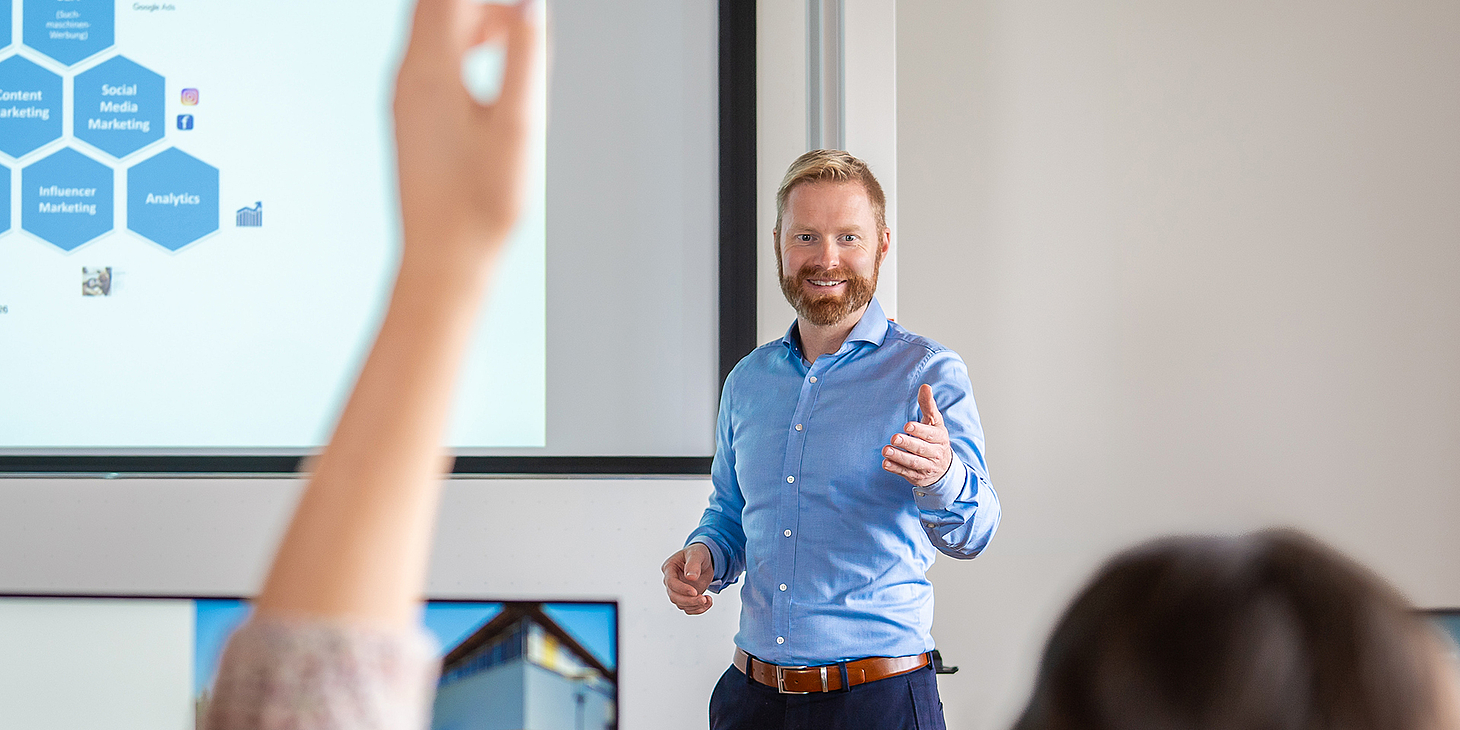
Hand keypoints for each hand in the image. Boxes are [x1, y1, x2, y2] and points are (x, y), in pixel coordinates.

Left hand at [394, 0, 540, 262]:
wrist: (445, 258)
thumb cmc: (481, 204)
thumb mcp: (519, 126)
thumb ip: (525, 58)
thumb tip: (532, 5)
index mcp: (430, 73)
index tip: (520, 6)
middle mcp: (408, 78)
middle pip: (435, 5)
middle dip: (479, 4)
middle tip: (519, 18)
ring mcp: (405, 98)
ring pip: (432, 29)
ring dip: (473, 18)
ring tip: (516, 32)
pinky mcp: (412, 117)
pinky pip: (432, 57)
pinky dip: (463, 43)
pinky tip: (493, 62)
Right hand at [662, 543, 714, 614]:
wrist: (704, 560)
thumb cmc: (698, 554)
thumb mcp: (697, 554)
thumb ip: (693, 564)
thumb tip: (690, 577)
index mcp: (669, 568)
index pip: (671, 582)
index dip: (682, 589)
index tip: (695, 592)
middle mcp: (671, 581)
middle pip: (674, 597)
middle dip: (689, 601)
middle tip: (703, 599)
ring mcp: (678, 591)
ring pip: (681, 605)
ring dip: (695, 605)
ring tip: (708, 600)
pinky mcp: (686, 598)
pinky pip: (689, 608)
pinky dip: (698, 609)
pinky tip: (708, 602)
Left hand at [882, 384, 953, 487]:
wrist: (944, 468)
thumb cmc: (935, 439)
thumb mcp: (934, 422)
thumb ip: (928, 405)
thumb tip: (925, 386)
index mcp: (940, 438)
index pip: (931, 434)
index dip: (920, 430)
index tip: (907, 426)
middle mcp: (936, 453)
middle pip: (921, 449)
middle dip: (908, 443)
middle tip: (894, 437)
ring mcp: (927, 467)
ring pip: (913, 462)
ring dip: (899, 457)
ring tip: (886, 450)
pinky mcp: (917, 477)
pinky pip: (906, 473)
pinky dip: (896, 469)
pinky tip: (885, 463)